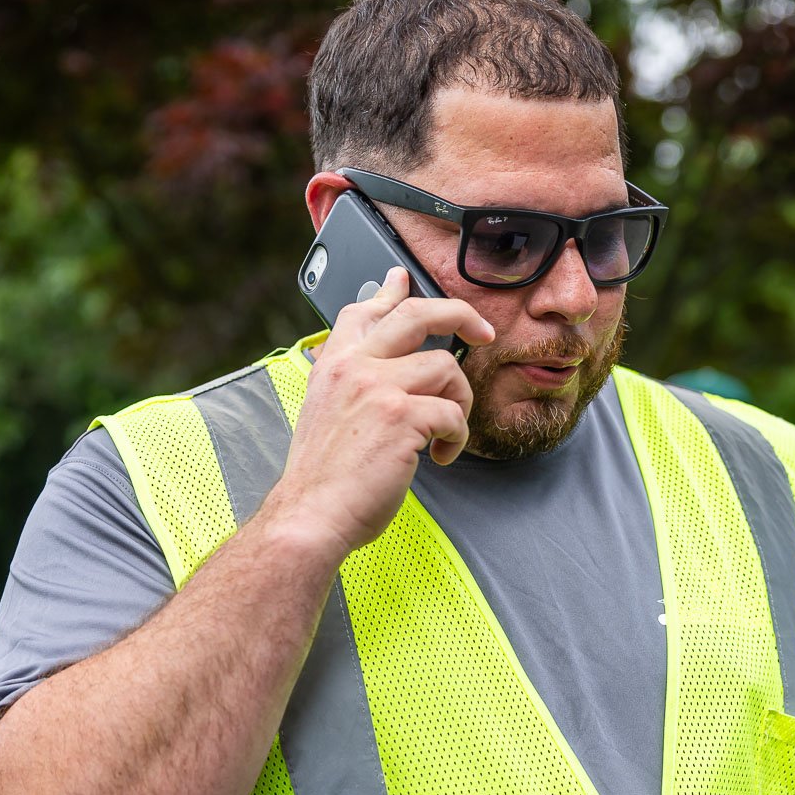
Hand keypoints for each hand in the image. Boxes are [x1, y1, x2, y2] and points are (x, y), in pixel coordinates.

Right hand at [264, 267, 494, 556]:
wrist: (311, 515)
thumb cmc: (322, 477)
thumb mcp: (326, 413)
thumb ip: (352, 383)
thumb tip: (382, 366)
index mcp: (334, 365)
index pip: (365, 310)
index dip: (391, 292)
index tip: (404, 279)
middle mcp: (354, 366)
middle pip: (417, 314)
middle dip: (460, 315)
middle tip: (483, 332)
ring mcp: (378, 387)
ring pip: (446, 368)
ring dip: (459, 401)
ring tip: (447, 431)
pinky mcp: (402, 416)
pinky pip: (452, 413)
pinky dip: (456, 438)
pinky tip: (440, 457)